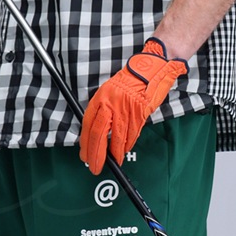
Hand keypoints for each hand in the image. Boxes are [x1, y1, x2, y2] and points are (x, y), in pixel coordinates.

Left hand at [79, 38, 188, 174]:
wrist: (150, 69)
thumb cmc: (130, 80)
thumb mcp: (110, 91)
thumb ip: (103, 109)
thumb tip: (97, 131)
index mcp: (101, 98)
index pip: (88, 124)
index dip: (85, 142)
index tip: (85, 154)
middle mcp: (110, 104)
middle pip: (99, 134)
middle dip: (96, 154)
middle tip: (95, 166)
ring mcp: (125, 109)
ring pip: (117, 137)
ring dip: (114, 153)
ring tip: (114, 162)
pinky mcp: (140, 113)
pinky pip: (132, 134)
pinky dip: (127, 144)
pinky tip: (124, 150)